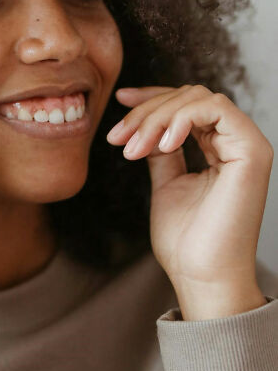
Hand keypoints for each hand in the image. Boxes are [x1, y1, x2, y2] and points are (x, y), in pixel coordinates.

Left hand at [106, 84, 273, 318]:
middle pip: (188, 96)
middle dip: (146, 111)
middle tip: (119, 139)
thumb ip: (161, 151)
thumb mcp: (165, 183)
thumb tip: (145, 126)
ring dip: (157, 117)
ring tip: (134, 149)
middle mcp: (236, 143)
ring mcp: (247, 145)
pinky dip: (182, 118)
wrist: (200, 274)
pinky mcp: (252, 152)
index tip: (120, 100)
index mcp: (218, 149)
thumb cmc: (185, 240)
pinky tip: (161, 143)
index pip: (186, 104)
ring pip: (198, 98)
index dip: (152, 97)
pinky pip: (216, 108)